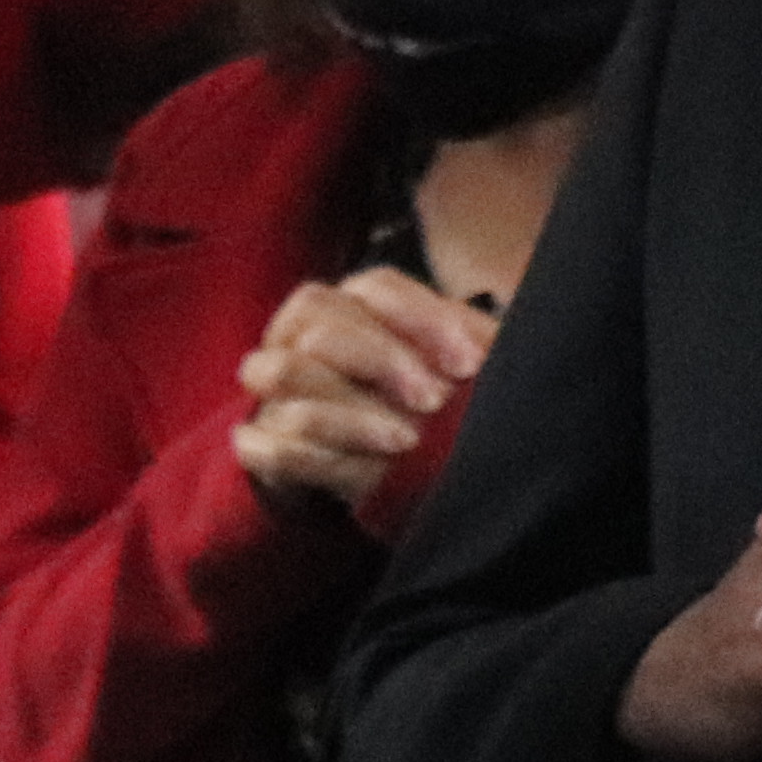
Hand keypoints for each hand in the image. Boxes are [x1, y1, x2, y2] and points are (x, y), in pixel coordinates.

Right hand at [232, 266, 490, 519]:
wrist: (374, 472)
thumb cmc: (421, 412)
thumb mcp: (456, 375)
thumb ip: (472, 346)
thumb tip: (506, 342)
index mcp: (352, 307)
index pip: (377, 289)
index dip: (423, 319)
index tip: (471, 363)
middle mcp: (299, 336)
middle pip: (322, 323)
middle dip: (383, 360)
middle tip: (436, 402)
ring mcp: (269, 389)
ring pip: (283, 372)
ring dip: (348, 408)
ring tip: (404, 441)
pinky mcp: (256, 441)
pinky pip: (264, 442)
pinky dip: (313, 454)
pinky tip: (364, 472)